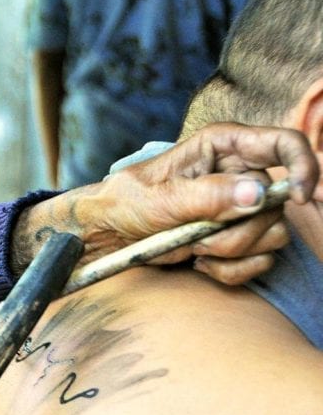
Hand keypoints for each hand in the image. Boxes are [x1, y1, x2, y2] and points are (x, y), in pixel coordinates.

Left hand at [12, 123, 319, 284]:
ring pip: (273, 236)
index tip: (299, 197)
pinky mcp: (237, 239)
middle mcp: (239, 174)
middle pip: (277, 206)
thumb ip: (208, 195)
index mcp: (223, 147)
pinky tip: (200, 263)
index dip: (304, 167)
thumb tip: (259, 194)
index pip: (285, 144)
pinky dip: (230, 270)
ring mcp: (241, 208)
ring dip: (233, 252)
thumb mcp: (160, 198)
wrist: (110, 236)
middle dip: (241, 231)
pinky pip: (258, 262)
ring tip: (195, 248)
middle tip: (200, 238)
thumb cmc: (126, 203)